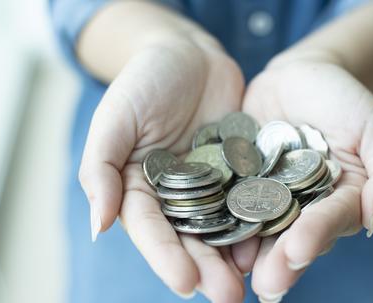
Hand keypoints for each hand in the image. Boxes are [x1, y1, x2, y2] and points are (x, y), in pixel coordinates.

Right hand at [78, 41, 246, 301]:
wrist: (187, 53)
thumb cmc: (143, 81)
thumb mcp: (114, 120)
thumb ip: (102, 170)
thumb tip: (98, 226)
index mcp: (140, 188)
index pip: (151, 229)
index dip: (166, 256)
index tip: (184, 284)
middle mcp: (177, 194)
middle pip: (191, 236)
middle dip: (208, 267)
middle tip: (228, 296)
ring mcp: (211, 184)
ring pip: (223, 224)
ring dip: (237, 253)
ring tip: (254, 279)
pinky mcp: (240, 170)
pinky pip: (250, 196)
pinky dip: (260, 217)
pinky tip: (273, 237)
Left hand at [242, 55, 372, 299]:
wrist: (301, 75)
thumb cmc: (345, 101)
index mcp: (339, 202)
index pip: (330, 222)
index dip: (316, 235)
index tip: (299, 249)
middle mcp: (303, 209)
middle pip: (292, 238)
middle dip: (280, 261)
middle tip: (267, 284)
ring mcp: (268, 199)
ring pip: (258, 229)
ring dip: (247, 252)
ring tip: (233, 275)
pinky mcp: (239, 184)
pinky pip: (227, 202)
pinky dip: (218, 218)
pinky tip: (206, 236)